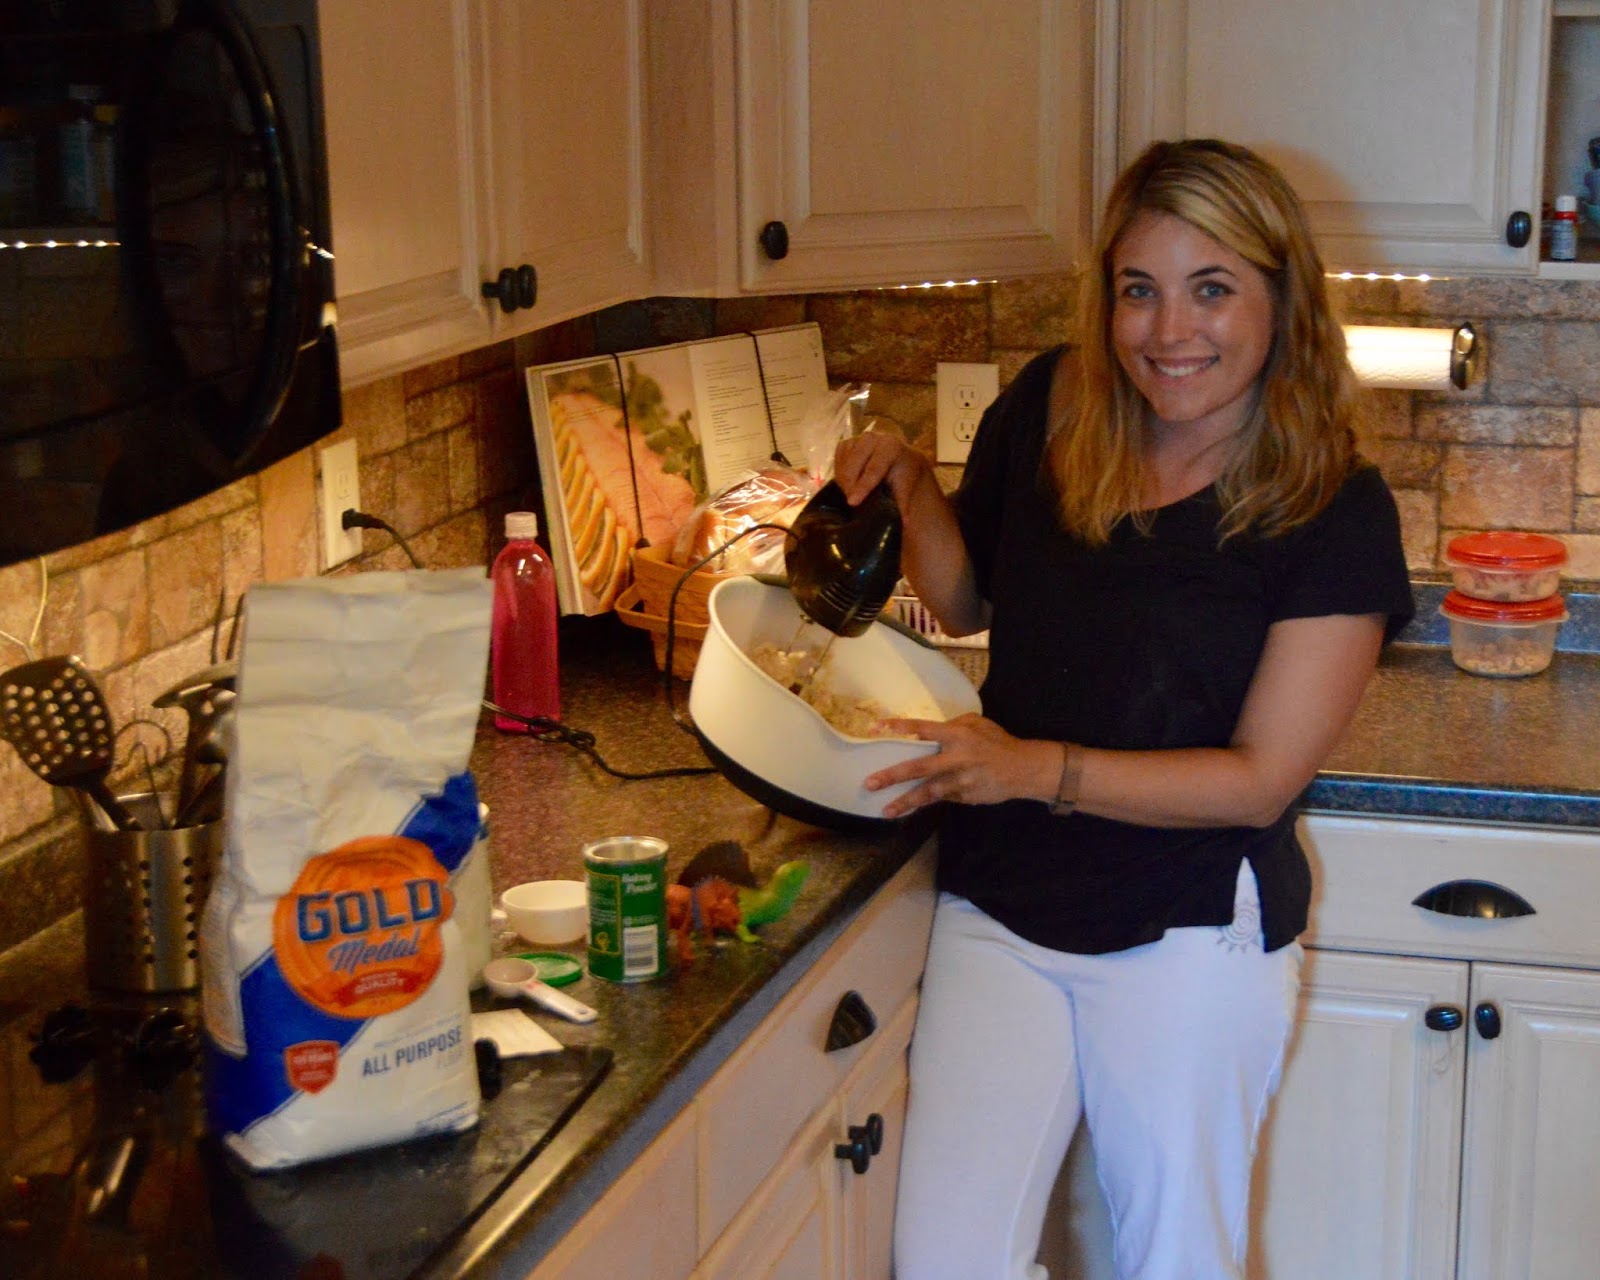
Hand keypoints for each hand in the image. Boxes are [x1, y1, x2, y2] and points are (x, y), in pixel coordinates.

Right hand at [833, 431, 931, 509]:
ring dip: (844, 483)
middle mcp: (872, 438)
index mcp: (890, 446)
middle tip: (853, 503)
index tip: (852, 502)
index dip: (862, 487)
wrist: (898, 455)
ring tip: (853, 493)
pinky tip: (848, 482)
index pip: (873, 469)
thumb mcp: (905, 486)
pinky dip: (840, 475)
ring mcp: (856, 438)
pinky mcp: (845, 443)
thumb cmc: (903, 472)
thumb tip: (905, 525)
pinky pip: (836, 463)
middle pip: (853, 468)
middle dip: (850, 488)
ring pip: (843, 466)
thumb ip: (903, 504)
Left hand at [865, 714, 1060, 818]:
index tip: (877, 728)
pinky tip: (909, 808)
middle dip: (892, 776)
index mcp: (958, 735)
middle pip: (918, 767)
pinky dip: (926, 802)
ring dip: (905, 802)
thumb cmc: (998, 742)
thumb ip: (953, 725)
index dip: (900, 728)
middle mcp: (956, 758)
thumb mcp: (978, 724)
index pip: (923, 729)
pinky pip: (942, 798)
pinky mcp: (965, 797)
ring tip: (886, 810)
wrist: (1024, 769)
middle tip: (870, 783)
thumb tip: (928, 731)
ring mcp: (960, 781)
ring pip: (928, 793)